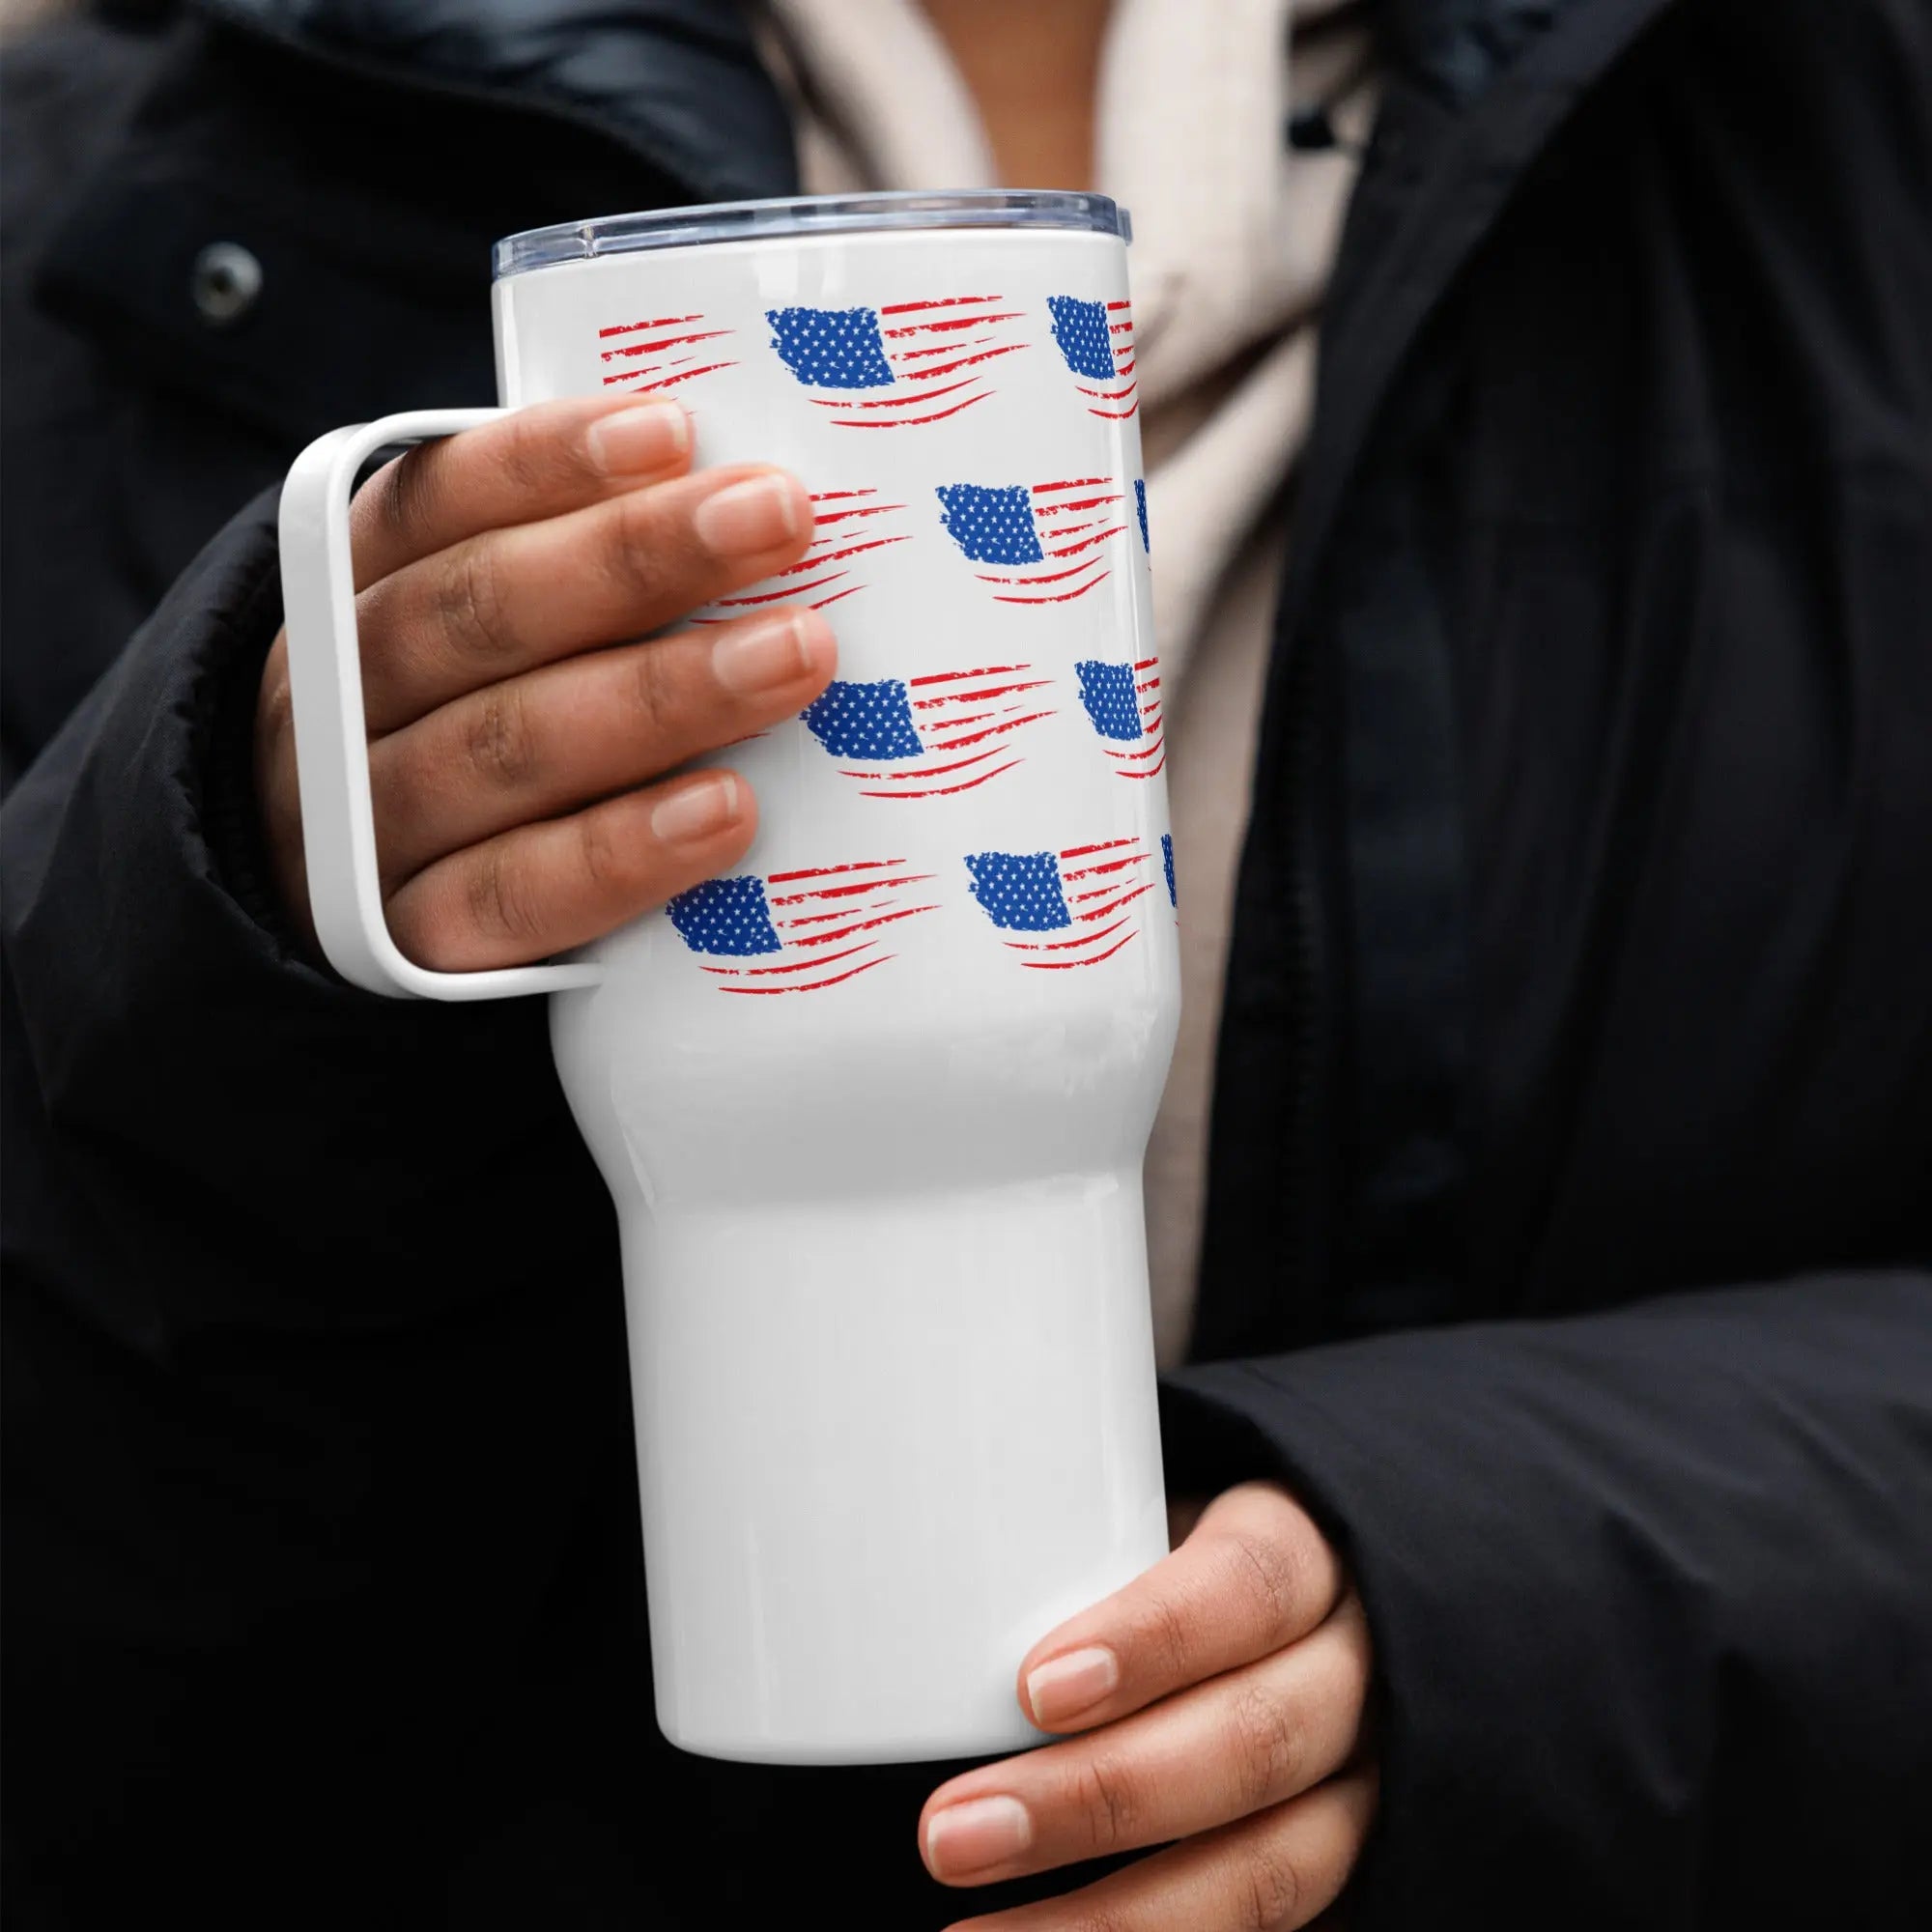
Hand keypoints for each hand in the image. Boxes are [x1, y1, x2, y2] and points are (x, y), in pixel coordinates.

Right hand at [255, 395, 835, 966]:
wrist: (338, 909)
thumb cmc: (460, 728)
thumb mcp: (476, 630)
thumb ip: (575, 567)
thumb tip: (748, 498)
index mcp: (351, 588)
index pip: (435, 501)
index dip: (548, 464)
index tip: (675, 431)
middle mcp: (337, 698)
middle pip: (478, 612)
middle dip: (635, 559)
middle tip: (780, 520)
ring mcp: (365, 825)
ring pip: (504, 747)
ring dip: (658, 696)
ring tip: (794, 656)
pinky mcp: (413, 943)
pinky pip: (514, 895)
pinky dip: (620, 851)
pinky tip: (727, 811)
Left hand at [920, 1484, 1376, 1929]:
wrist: (1295, 1620)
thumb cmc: (1177, 1560)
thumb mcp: (1144, 1521)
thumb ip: (1067, 1550)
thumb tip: (918, 1584)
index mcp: (1307, 1556)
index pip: (1248, 1587)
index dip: (1151, 1640)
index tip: (1032, 1688)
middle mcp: (1354, 1676)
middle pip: (1252, 1743)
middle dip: (1095, 1799)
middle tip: (949, 1833)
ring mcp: (1359, 1791)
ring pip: (1268, 1870)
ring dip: (1115, 1918)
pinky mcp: (1347, 1877)